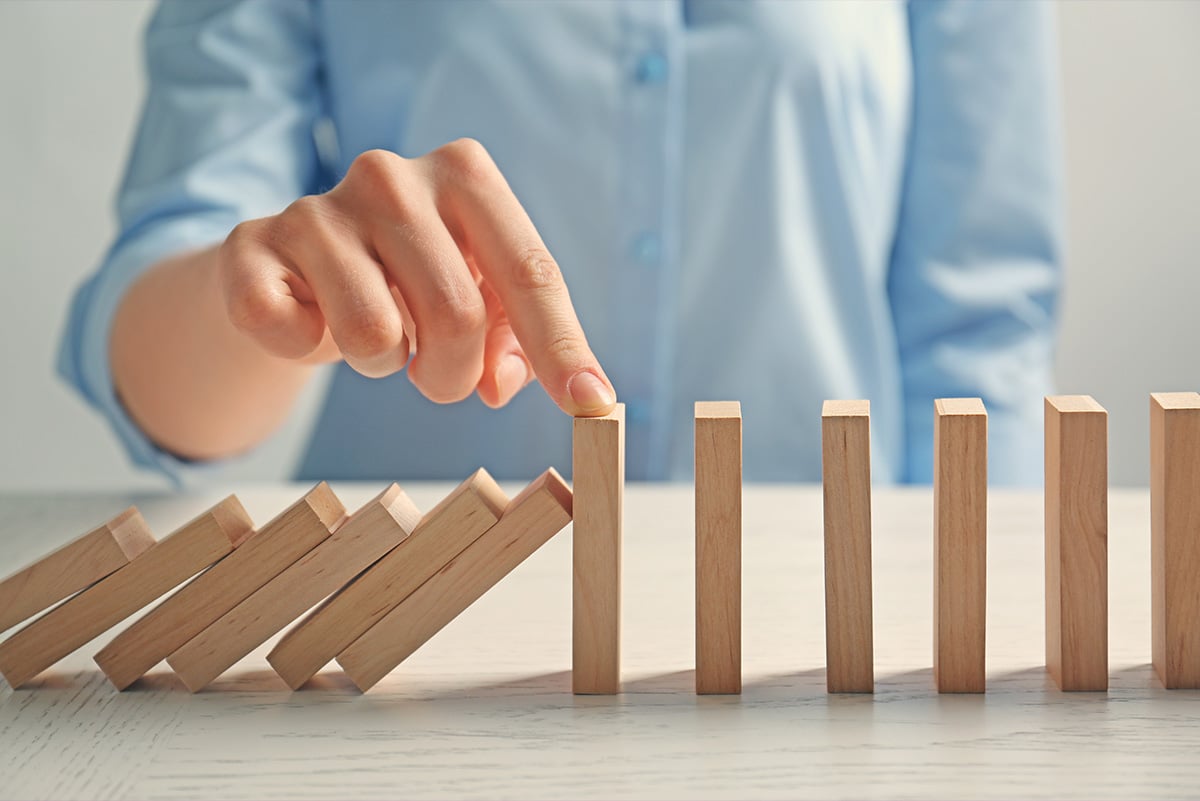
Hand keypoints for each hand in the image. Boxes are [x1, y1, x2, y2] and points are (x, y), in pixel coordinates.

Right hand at [216, 140, 615, 415]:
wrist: (293, 268)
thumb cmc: (407, 282)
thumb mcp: (478, 297)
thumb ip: (512, 340)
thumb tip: (501, 384)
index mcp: (465, 174)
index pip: (531, 271)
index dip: (561, 347)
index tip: (589, 404)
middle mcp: (391, 175)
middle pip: (458, 315)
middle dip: (454, 375)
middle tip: (435, 376)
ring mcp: (318, 207)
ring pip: (376, 336)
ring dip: (384, 365)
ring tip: (374, 332)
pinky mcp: (253, 246)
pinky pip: (296, 336)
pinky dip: (306, 350)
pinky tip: (310, 318)